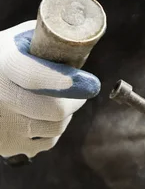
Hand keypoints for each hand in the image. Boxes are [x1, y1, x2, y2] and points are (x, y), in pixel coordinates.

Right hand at [0, 21, 99, 157]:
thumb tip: (78, 43)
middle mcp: (0, 97)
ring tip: (54, 101)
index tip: (91, 84)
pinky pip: (46, 142)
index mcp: (2, 65)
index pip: (34, 77)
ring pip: (56, 127)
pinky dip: (50, 130)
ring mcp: (4, 125)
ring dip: (63, 115)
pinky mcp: (7, 146)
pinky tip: (40, 118)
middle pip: (54, 109)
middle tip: (78, 93)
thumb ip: (42, 43)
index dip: (65, 81)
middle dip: (74, 101)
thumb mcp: (12, 42)